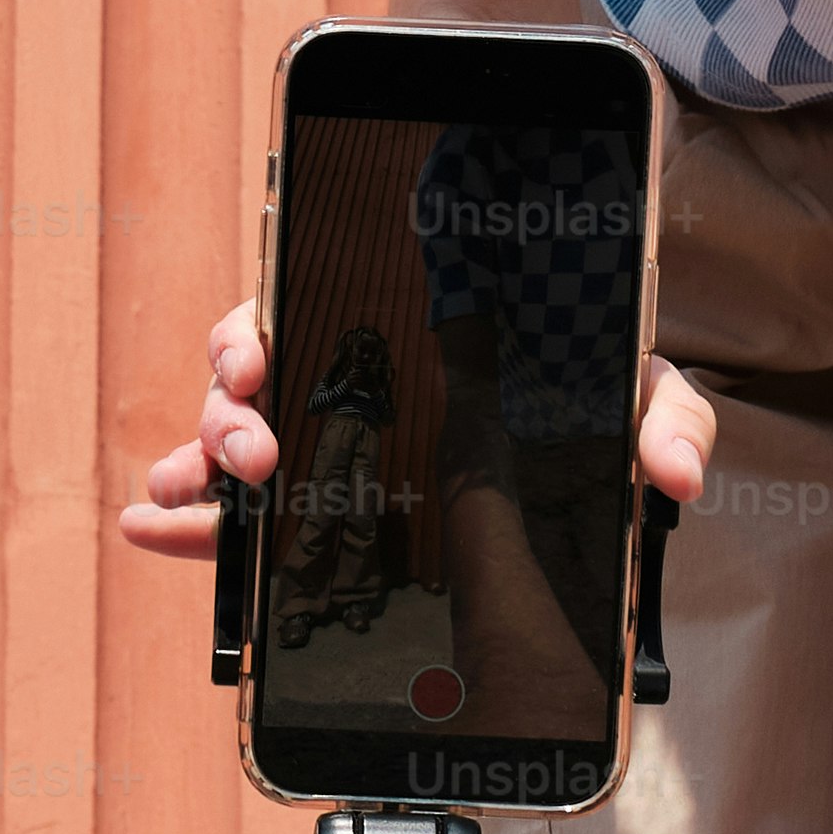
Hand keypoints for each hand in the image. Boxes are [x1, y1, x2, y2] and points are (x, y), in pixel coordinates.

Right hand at [117, 300, 715, 556]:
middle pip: (256, 369)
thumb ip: (669, 419)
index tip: (256, 363)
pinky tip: (155, 526)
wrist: (590, 486)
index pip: (311, 307)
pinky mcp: (321, 507)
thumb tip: (677, 473)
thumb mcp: (639, 401)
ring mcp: (332, 441)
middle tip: (255, 445)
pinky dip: (193, 520)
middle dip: (229, 406)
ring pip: (234, 433)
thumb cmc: (600, 415)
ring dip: (202, 457)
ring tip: (195, 495)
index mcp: (414, 331)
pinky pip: (239, 509)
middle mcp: (357, 375)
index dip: (262, 329)